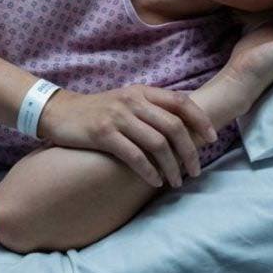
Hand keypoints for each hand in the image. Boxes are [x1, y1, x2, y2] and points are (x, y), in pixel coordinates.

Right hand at [37, 85, 216, 188]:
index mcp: (142, 91)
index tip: (212, 138)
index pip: (181, 102)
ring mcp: (118, 116)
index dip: (200, 120)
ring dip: (172, 166)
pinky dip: (149, 171)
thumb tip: (183, 128)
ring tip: (176, 181)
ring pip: (157, 143)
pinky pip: (134, 156)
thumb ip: (151, 109)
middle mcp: (132, 101)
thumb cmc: (98, 111)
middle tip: (196, 170)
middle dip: (190, 151)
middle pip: (173, 126)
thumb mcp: (126, 101)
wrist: (60, 112)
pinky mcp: (103, 133)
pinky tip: (155, 181)